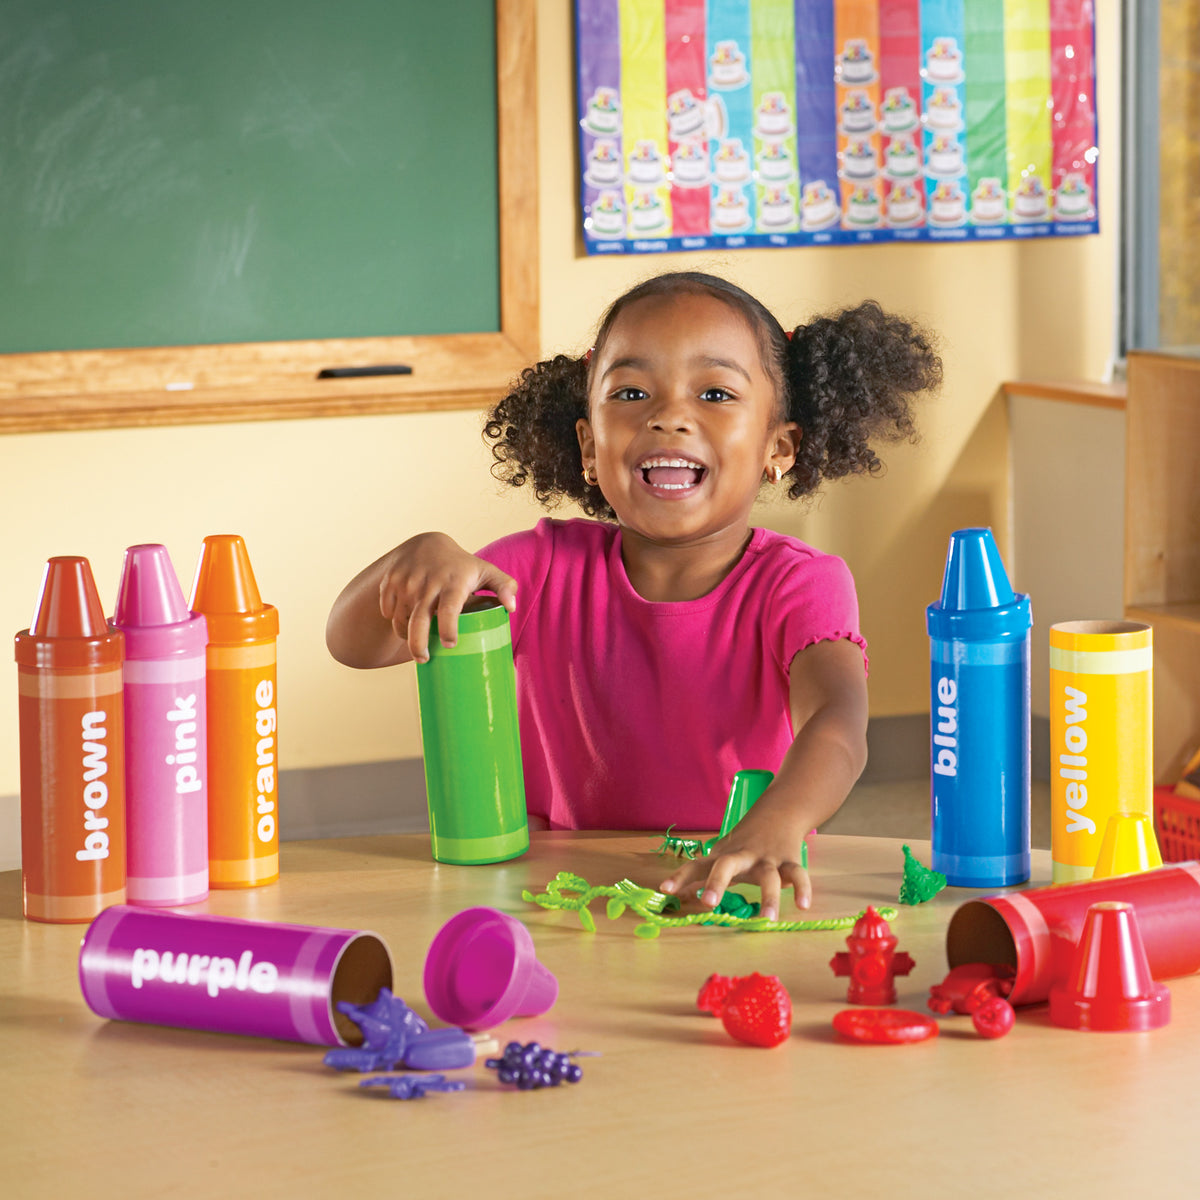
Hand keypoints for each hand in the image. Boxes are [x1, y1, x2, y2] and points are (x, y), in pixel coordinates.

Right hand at [379, 532, 517, 662]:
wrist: (427, 544)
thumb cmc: (462, 565)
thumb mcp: (485, 571)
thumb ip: (504, 586)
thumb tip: (512, 607)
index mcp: (453, 583)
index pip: (449, 609)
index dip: (448, 629)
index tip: (449, 644)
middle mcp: (427, 583)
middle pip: (418, 621)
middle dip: (417, 645)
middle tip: (424, 659)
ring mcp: (406, 582)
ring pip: (401, 619)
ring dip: (406, 635)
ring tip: (418, 642)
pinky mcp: (390, 582)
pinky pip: (388, 611)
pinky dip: (394, 620)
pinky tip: (405, 622)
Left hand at [658, 803, 810, 920]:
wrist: (781, 809)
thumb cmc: (745, 840)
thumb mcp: (722, 855)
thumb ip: (704, 877)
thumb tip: (679, 897)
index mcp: (723, 856)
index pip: (697, 865)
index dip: (680, 877)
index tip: (664, 890)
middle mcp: (742, 855)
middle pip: (726, 865)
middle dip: (717, 882)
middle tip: (708, 903)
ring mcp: (767, 857)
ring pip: (767, 876)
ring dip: (768, 897)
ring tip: (767, 920)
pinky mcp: (789, 859)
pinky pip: (797, 874)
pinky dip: (802, 888)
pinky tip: (803, 905)